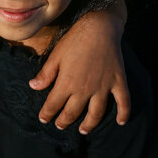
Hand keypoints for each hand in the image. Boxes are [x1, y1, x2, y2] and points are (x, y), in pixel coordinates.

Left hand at [31, 3, 129, 133]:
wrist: (99, 27)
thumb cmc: (74, 40)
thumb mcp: (55, 56)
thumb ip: (45, 74)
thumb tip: (33, 87)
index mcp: (67, 83)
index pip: (53, 105)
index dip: (47, 113)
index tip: (43, 119)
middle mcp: (85, 90)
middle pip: (73, 112)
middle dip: (64, 121)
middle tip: (59, 125)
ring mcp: (103, 87)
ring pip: (96, 113)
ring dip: (89, 124)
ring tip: (83, 130)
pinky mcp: (118, 82)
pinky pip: (123, 102)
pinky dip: (123, 114)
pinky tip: (120, 122)